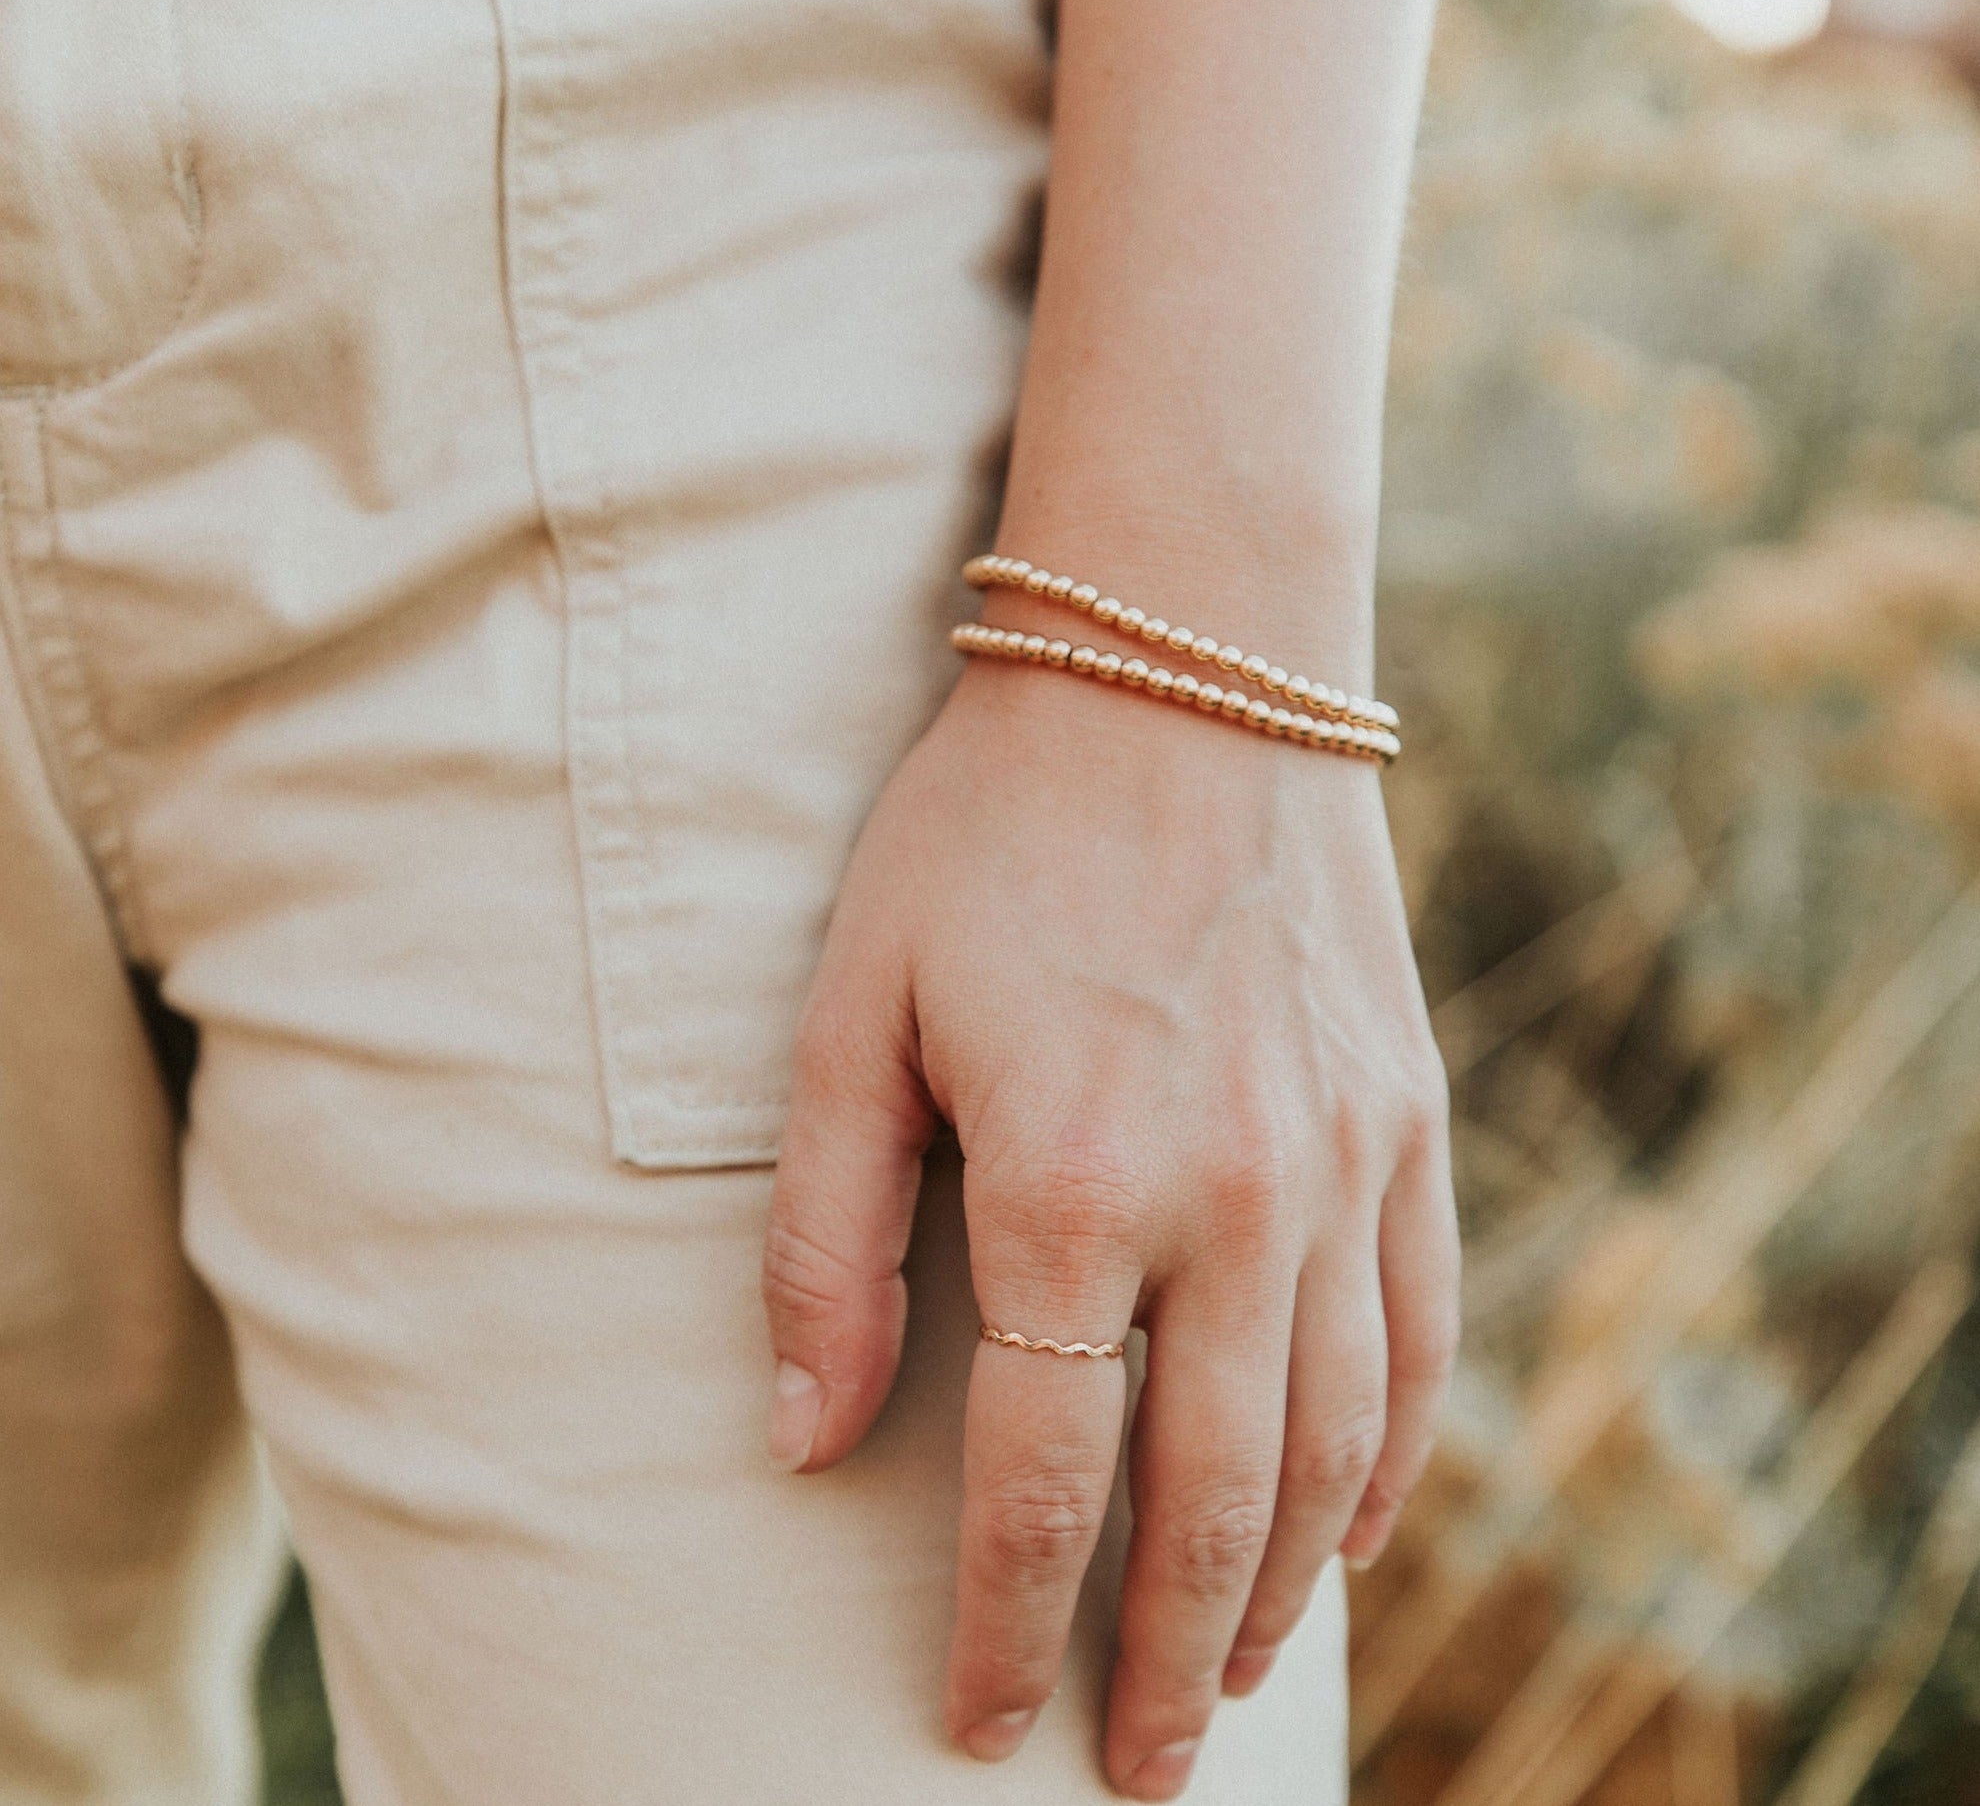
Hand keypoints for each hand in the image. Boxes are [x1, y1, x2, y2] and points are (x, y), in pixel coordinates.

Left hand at [761, 655, 1456, 1800]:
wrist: (1181, 671)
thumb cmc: (989, 830)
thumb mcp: (855, 1011)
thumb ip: (826, 1236)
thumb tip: (807, 1434)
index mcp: (1070, 1183)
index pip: (1043, 1476)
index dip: (1007, 1622)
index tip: (975, 1719)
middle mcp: (1233, 1202)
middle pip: (1208, 1502)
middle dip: (1161, 1661)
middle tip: (1129, 1767)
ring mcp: (1345, 1165)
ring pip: (1333, 1446)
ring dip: (1279, 1589)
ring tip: (1226, 1680)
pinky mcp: (1410, 1122)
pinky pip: (1420, 1336)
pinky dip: (1393, 1460)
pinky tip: (1351, 1528)